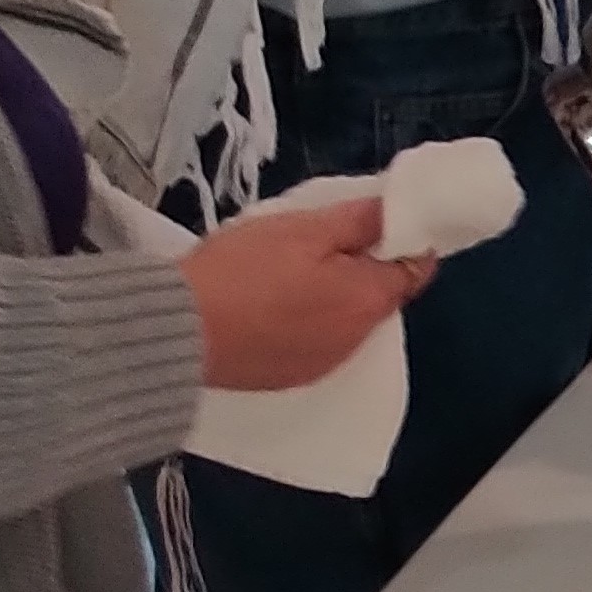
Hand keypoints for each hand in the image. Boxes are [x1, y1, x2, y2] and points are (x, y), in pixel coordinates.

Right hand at [179, 195, 432, 390]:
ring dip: (333, 297)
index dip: (405, 242)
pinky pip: (314, 343)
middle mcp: (356, 341)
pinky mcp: (287, 379)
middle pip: (378, 297)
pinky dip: (306, 323)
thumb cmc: (244, 272)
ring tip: (293, 271)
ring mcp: (322, 365)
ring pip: (345, 322)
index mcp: (368, 301)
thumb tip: (400, 212)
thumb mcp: (304, 229)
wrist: (176, 332)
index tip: (380, 224)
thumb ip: (359, 221)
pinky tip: (274, 305)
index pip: (416, 270)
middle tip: (326, 241)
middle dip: (363, 269)